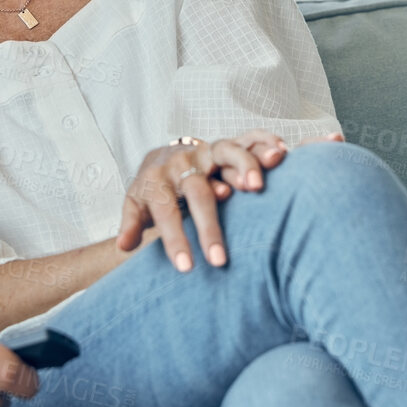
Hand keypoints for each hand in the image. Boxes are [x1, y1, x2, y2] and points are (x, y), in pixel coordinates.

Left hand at [117, 132, 291, 271]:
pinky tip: (283, 152)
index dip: (175, 239)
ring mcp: (207, 151)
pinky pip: (249, 138)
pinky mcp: (227, 145)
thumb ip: (131, 223)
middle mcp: (184, 163)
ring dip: (243, 168)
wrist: (162, 157)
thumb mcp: (137, 204)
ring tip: (257, 187)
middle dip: (209, 225)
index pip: (167, 212)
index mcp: (158, 180)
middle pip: (198, 192)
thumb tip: (123, 246)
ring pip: (227, 153)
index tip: (186, 268)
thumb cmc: (153, 190)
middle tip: (219, 260)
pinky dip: (265, 142)